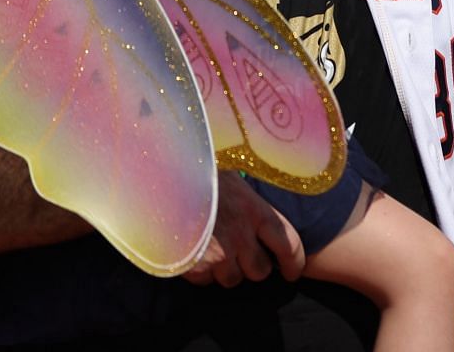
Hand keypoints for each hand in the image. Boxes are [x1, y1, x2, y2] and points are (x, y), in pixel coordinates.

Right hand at [183, 171, 304, 286]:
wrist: (160, 178)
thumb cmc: (198, 173)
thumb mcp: (232, 181)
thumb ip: (248, 203)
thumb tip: (260, 221)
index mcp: (256, 210)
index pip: (288, 244)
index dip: (293, 263)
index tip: (291, 273)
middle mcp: (242, 235)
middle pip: (261, 270)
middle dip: (253, 266)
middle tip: (241, 254)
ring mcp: (219, 253)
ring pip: (233, 279)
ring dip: (225, 270)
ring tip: (212, 248)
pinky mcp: (196, 266)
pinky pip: (205, 281)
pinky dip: (201, 271)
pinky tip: (193, 251)